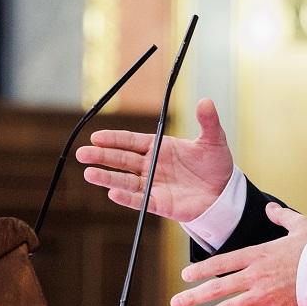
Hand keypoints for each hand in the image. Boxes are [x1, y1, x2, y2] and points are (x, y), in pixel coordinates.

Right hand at [76, 98, 232, 222]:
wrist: (224, 193)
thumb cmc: (216, 165)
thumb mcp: (214, 140)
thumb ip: (208, 122)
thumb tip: (206, 101)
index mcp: (159, 148)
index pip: (131, 141)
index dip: (114, 139)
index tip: (96, 137)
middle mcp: (151, 166)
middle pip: (122, 160)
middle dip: (102, 156)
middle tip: (82, 153)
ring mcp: (153, 185)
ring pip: (125, 180)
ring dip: (107, 177)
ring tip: (89, 173)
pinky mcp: (159, 204)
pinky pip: (139, 200)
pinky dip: (126, 197)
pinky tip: (112, 193)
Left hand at [170, 204, 306, 305]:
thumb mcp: (299, 225)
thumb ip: (281, 217)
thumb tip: (271, 208)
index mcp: (259, 254)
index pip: (222, 262)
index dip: (202, 269)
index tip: (186, 275)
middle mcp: (257, 276)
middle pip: (219, 287)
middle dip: (195, 295)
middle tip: (177, 302)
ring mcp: (265, 296)